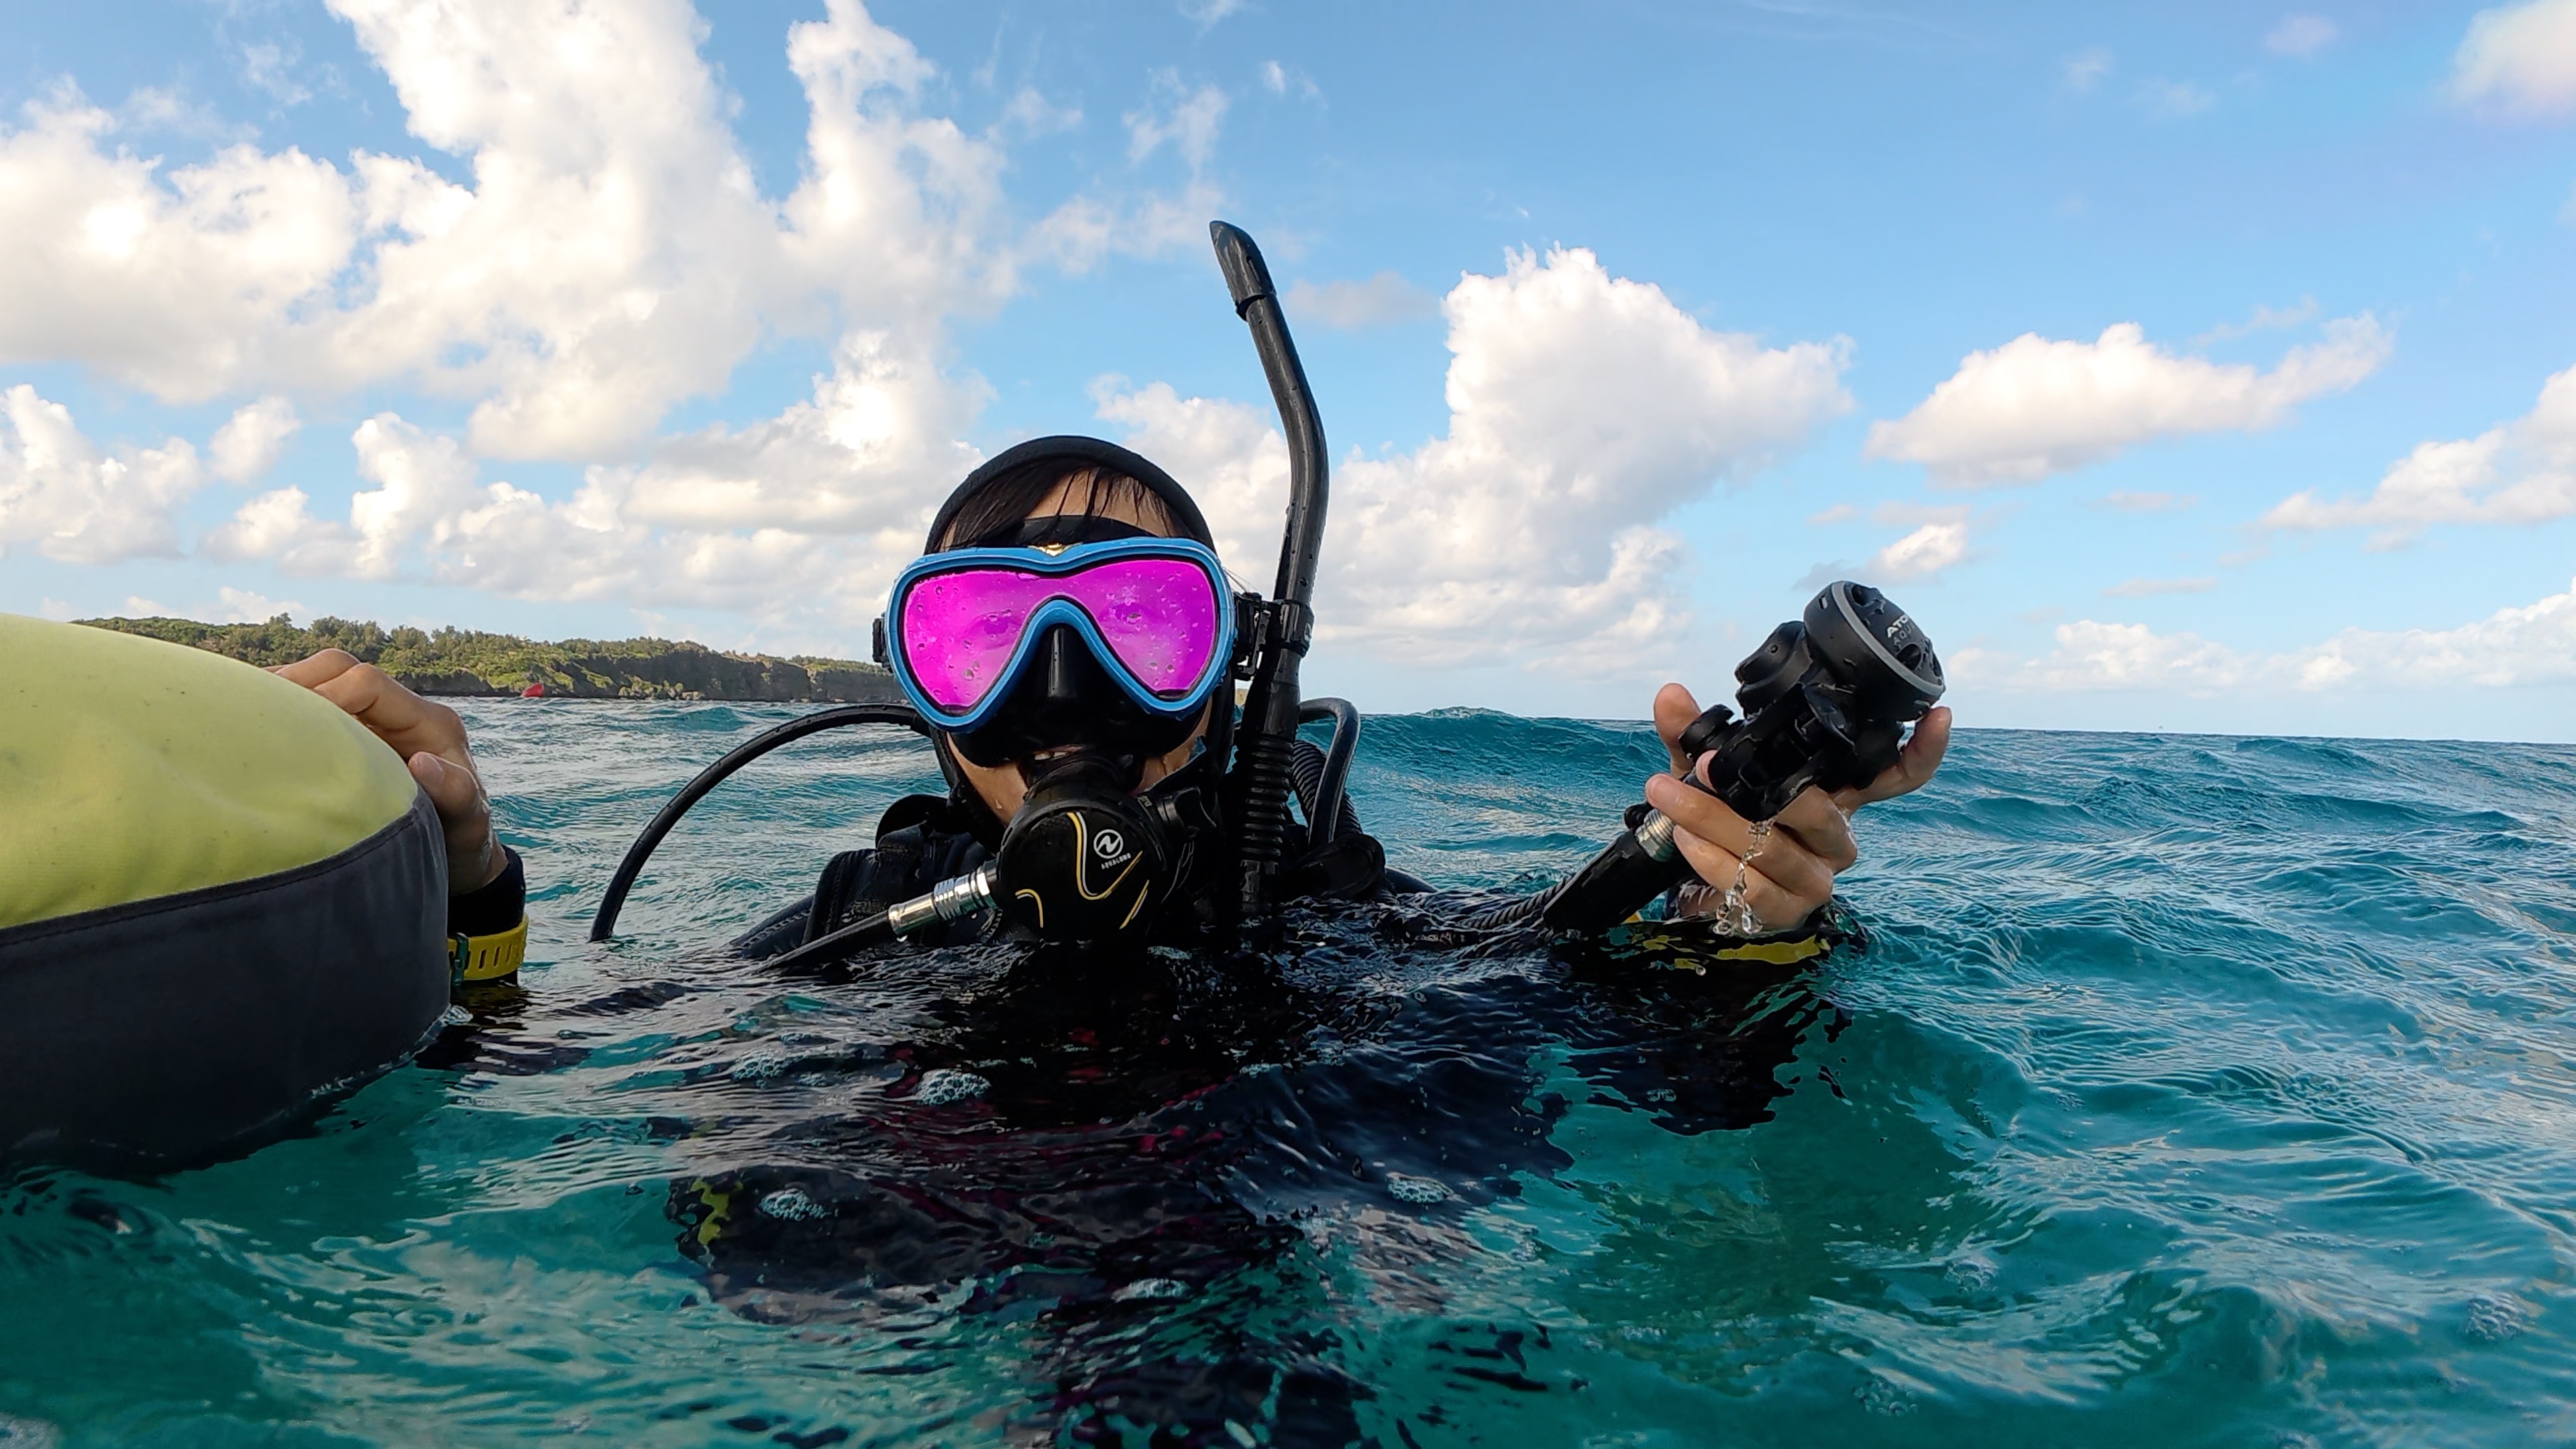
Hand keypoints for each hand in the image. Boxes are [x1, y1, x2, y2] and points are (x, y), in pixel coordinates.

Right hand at [272, 650, 504, 892]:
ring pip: (319, 681)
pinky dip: (283, 711)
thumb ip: (456, 794)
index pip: (367, 683)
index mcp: (430, 722)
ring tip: (246, 720)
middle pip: (337, 668)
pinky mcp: (353, 735)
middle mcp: (400, 712)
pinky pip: (313, 707)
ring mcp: (374, 722)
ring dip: (282, 694)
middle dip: (295, 683)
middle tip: (255, 715)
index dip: (325, 695)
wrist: (459, 856)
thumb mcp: (469, 824)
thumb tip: (423, 764)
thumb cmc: (465, 842)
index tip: (290, 729)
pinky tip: (255, 731)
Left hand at [1641, 683, 1950, 931]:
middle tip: (1705, 765)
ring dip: (1713, 819)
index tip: (1937, 715)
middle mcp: (1835, 840)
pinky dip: (1711, 858)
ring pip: (1775, 848)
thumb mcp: (1705, 774)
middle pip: (1819, 813)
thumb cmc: (1718, 820)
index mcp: (1834, 797)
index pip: (1895, 777)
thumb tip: (1671, 696)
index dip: (1922, 750)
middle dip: (1758, 789)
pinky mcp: (1783, 912)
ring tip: (1669, 795)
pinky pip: (1752, 886)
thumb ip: (1693, 735)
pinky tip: (1683, 838)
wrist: (1694, 889)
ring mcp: (1814, 880)